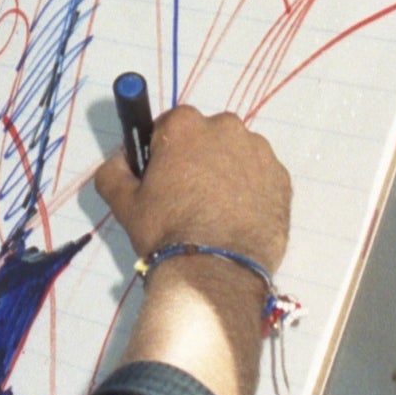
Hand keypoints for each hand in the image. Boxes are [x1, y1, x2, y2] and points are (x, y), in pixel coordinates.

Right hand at [95, 103, 290, 272]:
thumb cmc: (166, 231)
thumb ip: (113, 170)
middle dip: (196, 158)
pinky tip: (236, 217)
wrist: (216, 269)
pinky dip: (249, 190)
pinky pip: (259, 176)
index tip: (163, 177)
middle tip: (188, 198)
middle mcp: (226, 127)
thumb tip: (122, 158)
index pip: (169, 126)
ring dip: (224, 172)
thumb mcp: (123, 203)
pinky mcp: (282, 177)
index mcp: (185, 125)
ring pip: (235, 155)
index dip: (163, 151)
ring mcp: (259, 151)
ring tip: (215, 212)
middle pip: (206, 137)